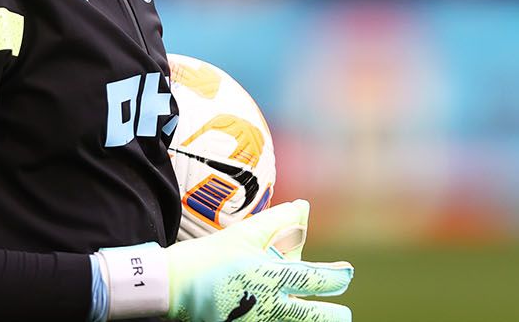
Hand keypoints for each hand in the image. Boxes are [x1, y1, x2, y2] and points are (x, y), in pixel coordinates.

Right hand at [165, 199, 352, 321]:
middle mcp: (268, 306)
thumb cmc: (208, 257)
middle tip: (343, 314)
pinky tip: (283, 318)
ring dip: (308, 320)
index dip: (337, 278)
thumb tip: (304, 207)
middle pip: (313, 318)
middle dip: (332, 316)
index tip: (346, 274)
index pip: (316, 280)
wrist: (171, 286)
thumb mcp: (244, 235)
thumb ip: (278, 222)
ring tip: (321, 317)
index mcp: (270, 277)